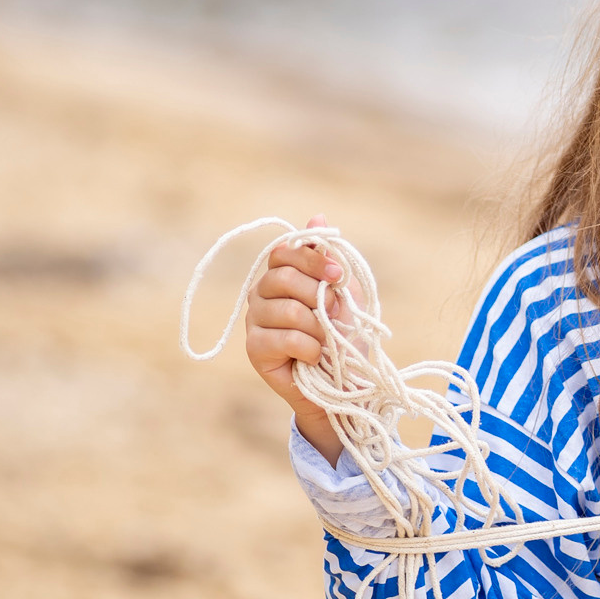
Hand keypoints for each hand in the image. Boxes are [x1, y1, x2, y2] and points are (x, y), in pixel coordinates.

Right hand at [245, 213, 349, 462]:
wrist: (343, 383)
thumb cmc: (343, 334)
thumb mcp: (345, 292)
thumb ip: (329, 259)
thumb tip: (318, 216)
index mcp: (282, 276)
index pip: (285, 253)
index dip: (312, 261)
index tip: (337, 276)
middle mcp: (261, 294)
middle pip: (282, 279)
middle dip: (318, 296)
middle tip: (334, 314)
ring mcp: (255, 322)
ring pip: (287, 310)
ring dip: (318, 327)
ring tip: (326, 341)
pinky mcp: (254, 350)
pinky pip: (285, 338)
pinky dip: (310, 348)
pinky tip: (315, 357)